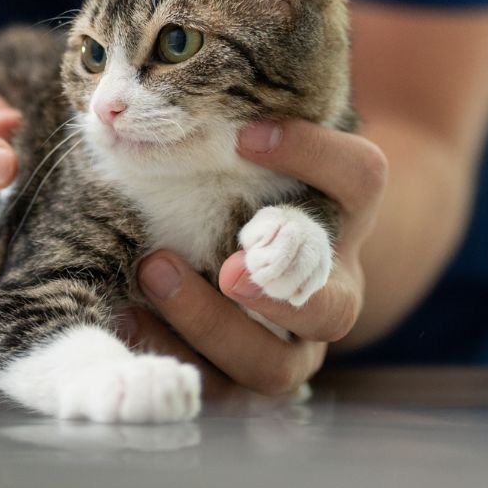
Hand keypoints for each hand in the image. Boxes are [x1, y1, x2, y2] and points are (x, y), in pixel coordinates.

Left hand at [126, 120, 385, 395]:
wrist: (249, 238)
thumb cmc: (238, 175)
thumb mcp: (244, 148)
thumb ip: (224, 127)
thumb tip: (144, 96)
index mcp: (343, 215)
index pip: (360, 178)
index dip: (313, 156)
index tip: (245, 135)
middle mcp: (332, 285)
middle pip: (333, 306)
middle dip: (277, 293)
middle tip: (228, 269)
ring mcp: (294, 342)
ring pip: (276, 366)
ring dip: (210, 325)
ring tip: (152, 270)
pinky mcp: (247, 376)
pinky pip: (220, 391)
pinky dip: (172, 355)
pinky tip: (127, 313)